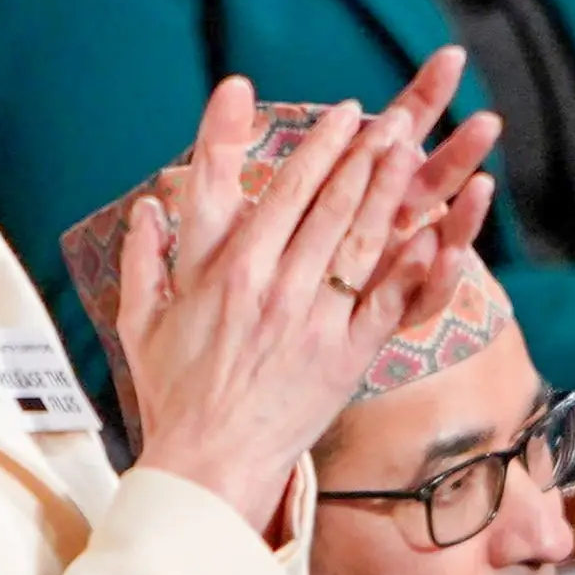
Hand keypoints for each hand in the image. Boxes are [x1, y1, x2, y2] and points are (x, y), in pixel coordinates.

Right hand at [118, 83, 429, 529]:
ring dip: (391, 189)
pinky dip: (411, 265)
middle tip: (394, 114)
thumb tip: (147, 208)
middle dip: (364, 152)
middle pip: (329, 203)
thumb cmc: (174, 394)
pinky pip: (385, 302)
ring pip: (361, 239)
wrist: (208, 463)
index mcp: (227, 271)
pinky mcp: (344, 358)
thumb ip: (143, 258)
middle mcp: (274, 286)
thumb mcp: (141, 320)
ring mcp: (313, 320)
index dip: (315, 146)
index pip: (281, 190)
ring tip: (415, 149)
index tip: (336, 112)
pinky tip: (433, 231)